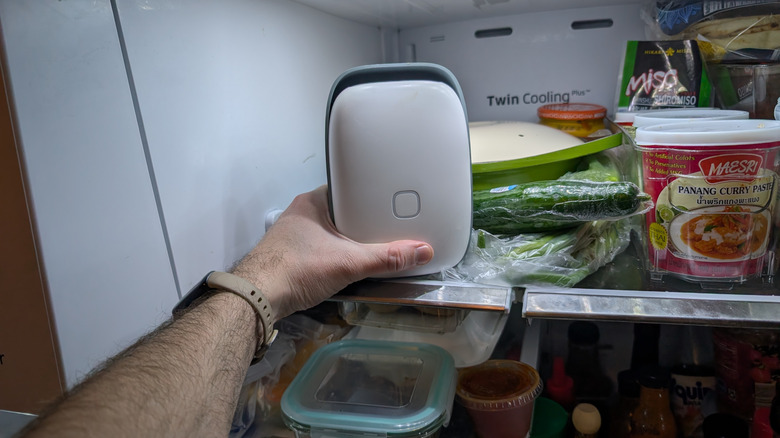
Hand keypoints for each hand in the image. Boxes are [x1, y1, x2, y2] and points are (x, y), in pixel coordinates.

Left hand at [232, 185, 433, 319]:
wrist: (256, 298)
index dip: (369, 195)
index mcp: (313, 201)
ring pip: (329, 232)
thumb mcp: (349, 263)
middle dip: (362, 222)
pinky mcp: (288, 255)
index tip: (389, 204)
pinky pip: (319, 248)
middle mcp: (301, 214)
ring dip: (347, 240)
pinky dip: (334, 254)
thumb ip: (387, 258)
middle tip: (386, 228)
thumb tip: (423, 251)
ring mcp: (292, 235)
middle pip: (341, 212)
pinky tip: (345, 265)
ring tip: (372, 248)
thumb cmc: (297, 269)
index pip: (348, 188)